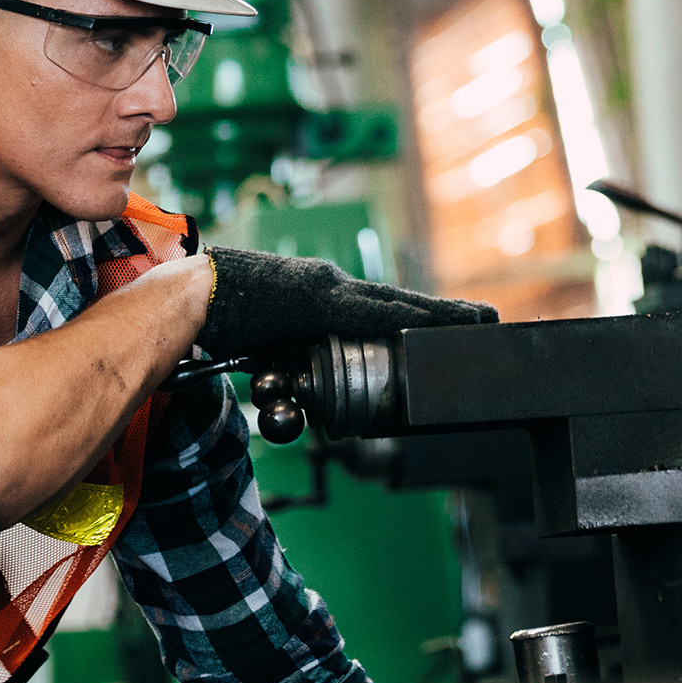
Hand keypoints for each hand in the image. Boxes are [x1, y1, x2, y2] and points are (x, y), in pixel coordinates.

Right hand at [198, 246, 496, 356]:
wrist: (191, 294)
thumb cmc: (222, 319)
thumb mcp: (268, 346)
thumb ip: (294, 365)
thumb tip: (306, 398)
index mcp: (320, 295)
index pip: (379, 305)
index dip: (418, 313)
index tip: (454, 321)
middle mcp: (330, 284)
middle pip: (398, 300)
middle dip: (445, 312)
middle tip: (490, 318)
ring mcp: (326, 288)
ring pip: (395, 302)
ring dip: (437, 313)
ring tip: (478, 321)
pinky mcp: (318, 298)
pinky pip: (371, 311)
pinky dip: (406, 317)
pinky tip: (435, 322)